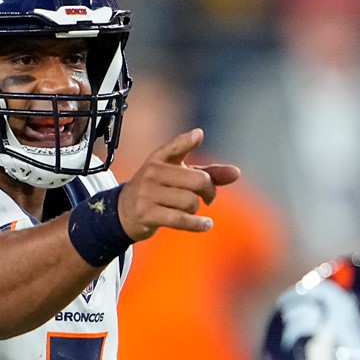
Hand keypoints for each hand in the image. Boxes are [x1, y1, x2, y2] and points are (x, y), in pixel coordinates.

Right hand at [117, 128, 239, 241]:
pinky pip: (181, 219)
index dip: (187, 141)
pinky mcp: (147, 213)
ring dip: (196, 208)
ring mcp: (148, 193)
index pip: (174, 147)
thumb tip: (236, 173)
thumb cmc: (158, 190)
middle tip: (208, 198)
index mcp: (159, 158)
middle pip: (197, 181)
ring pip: (190, 202)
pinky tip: (207, 224)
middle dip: (209, 191)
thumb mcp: (178, 176)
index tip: (198, 135)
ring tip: (191, 209)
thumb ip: (208, 173)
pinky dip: (198, 224)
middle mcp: (152, 173)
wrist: (123, 211)